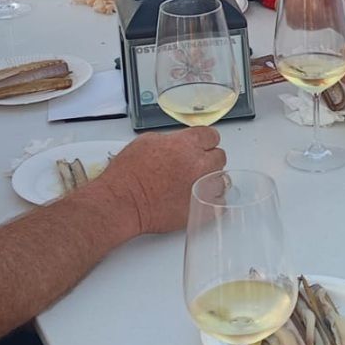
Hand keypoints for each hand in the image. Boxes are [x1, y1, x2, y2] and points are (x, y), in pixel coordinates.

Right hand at [87, 127, 225, 237]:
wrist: (123, 201)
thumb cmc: (128, 174)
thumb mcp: (147, 141)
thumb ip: (172, 140)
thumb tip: (181, 143)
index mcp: (187, 144)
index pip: (211, 136)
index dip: (204, 142)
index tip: (200, 147)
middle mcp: (199, 164)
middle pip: (219, 157)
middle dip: (208, 160)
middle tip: (193, 167)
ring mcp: (203, 187)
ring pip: (221, 180)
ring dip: (210, 180)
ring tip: (193, 185)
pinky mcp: (202, 208)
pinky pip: (220, 203)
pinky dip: (211, 201)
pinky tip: (199, 200)